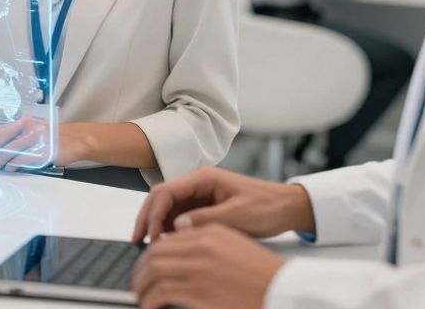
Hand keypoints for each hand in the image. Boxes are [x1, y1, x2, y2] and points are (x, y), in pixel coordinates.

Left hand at [0, 116, 60, 171]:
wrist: (75, 140)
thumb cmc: (52, 138)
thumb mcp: (33, 131)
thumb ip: (17, 136)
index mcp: (24, 122)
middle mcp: (28, 128)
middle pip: (1, 139)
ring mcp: (36, 140)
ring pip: (10, 150)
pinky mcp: (43, 152)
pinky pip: (22, 159)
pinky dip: (12, 165)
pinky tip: (8, 169)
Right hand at [131, 167, 314, 243]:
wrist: (287, 207)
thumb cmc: (267, 205)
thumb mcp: (238, 214)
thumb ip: (206, 219)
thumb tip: (177, 226)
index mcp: (204, 178)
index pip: (166, 191)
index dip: (153, 213)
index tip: (150, 235)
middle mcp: (198, 184)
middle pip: (161, 198)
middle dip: (147, 217)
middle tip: (137, 240)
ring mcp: (200, 195)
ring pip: (168, 208)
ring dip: (156, 224)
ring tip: (149, 245)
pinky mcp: (204, 207)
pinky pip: (180, 217)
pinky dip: (170, 229)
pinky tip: (167, 243)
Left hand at [132, 224, 283, 308]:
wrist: (285, 290)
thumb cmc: (265, 275)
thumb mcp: (236, 248)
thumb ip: (210, 245)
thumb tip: (185, 255)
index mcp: (211, 232)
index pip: (169, 236)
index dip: (153, 251)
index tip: (148, 263)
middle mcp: (202, 245)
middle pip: (157, 251)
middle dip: (142, 268)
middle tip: (138, 281)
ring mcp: (199, 266)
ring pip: (153, 270)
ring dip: (142, 284)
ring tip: (140, 295)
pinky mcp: (198, 289)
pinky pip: (161, 291)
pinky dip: (150, 299)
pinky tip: (150, 306)